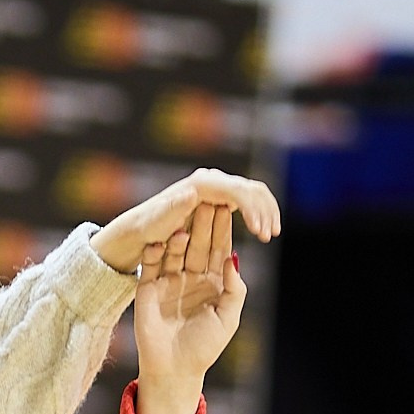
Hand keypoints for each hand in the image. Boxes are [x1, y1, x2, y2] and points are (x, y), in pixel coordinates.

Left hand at [90, 167, 278, 274]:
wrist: (143, 226)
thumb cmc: (149, 228)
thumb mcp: (159, 221)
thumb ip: (174, 207)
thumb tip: (193, 192)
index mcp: (202, 184)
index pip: (238, 191)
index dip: (253, 211)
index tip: (260, 233)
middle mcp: (212, 179)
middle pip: (250, 188)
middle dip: (265, 210)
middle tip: (271, 234)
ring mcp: (218, 185)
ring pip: (253, 192)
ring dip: (266, 211)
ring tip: (270, 234)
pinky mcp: (221, 195)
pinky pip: (248, 199)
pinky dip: (260, 212)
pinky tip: (263, 230)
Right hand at [129, 199, 248, 413]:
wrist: (174, 369)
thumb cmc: (204, 347)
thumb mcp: (228, 317)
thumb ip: (235, 288)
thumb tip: (235, 258)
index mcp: (213, 282)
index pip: (219, 250)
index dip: (223, 231)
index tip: (228, 208)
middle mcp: (191, 277)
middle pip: (197, 245)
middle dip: (202, 224)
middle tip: (206, 200)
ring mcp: (168, 281)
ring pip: (175, 252)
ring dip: (180, 235)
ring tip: (185, 217)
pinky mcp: (148, 289)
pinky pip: (150, 266)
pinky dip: (154, 253)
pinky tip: (159, 239)